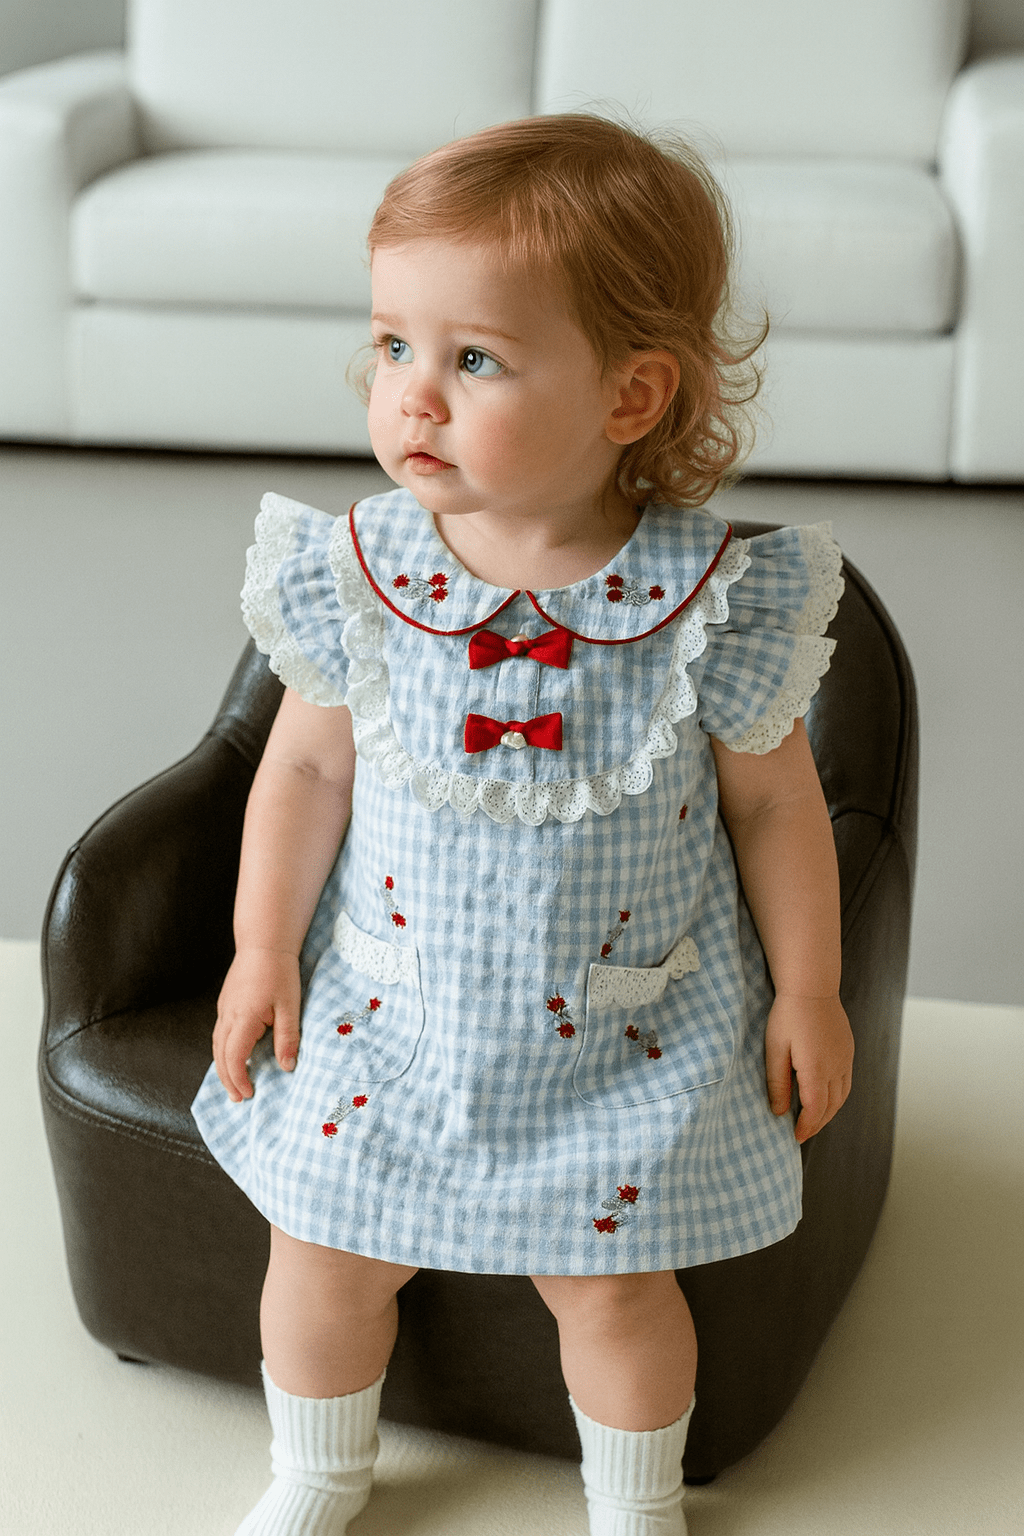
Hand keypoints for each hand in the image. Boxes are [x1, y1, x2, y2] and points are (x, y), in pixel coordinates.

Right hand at [213, 947, 301, 1102]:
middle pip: (220, 1056)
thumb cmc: (280, 972)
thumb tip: (287, 1067)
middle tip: (239, 1098)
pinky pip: (220, 1034)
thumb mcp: (290, 1007)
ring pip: (216, 1046)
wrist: (264, 943)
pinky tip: (234, 1056)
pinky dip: (223, 1052)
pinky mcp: (226, 1004)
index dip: (238, 1079)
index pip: (233, 1058)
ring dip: (223, 1067)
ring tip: (234, 1084)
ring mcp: (224, 1009)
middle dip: (228, 1080)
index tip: (248, 1094)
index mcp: (243, 1019)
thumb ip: (288, 1038)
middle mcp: (228, 1016)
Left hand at [764, 993, 853, 1143]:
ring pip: (842, 1097)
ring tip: (813, 1119)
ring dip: (829, 1112)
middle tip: (803, 1132)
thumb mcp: (775, 1049)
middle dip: (817, 1123)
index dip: (806, 1126)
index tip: (796, 1136)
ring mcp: (845, 1059)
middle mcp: (836, 1068)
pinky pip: (846, 1082)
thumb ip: (778, 1083)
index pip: (815, 1110)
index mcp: (816, 1070)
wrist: (812, 987)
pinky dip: (837, 1096)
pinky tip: (825, 1096)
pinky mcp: (848, 1051)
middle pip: (831, 1107)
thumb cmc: (788, 1015)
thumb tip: (779, 1111)